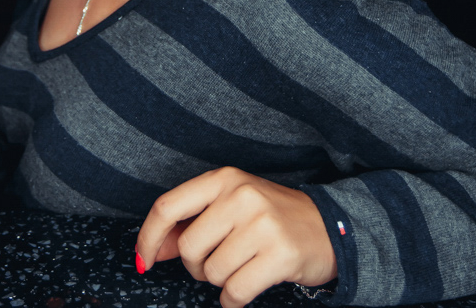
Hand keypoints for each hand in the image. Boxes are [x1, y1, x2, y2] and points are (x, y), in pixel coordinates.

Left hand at [136, 166, 336, 307]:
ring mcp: (263, 224)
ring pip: (212, 273)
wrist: (331, 227)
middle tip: (219, 262)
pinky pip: (235, 292)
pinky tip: (246, 288)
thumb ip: (190, 225)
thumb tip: (153, 251)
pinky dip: (233, 300)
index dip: (149, 238)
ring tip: (243, 267)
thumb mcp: (231, 209)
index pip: (168, 207)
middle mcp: (242, 196)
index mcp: (225, 179)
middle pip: (189, 248)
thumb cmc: (272, 218)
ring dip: (221, 282)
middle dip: (197, 267)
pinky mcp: (280, 255)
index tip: (144, 260)